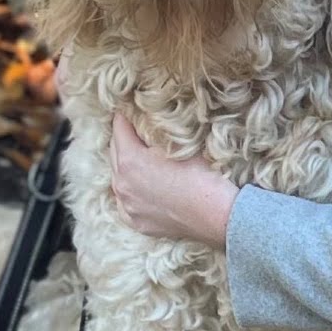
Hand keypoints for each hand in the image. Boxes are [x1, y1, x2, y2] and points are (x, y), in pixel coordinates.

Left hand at [109, 112, 239, 248]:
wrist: (216, 215)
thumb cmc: (202, 175)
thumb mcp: (179, 144)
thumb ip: (157, 132)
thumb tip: (148, 121)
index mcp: (130, 160)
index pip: (119, 128)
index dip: (124, 115)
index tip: (128, 108)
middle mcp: (122, 184)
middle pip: (114, 152)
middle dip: (123, 138)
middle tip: (132, 128)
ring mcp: (128, 206)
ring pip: (118, 178)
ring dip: (125, 165)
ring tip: (138, 157)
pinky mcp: (137, 222)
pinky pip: (126, 202)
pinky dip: (131, 192)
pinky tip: (141, 188)